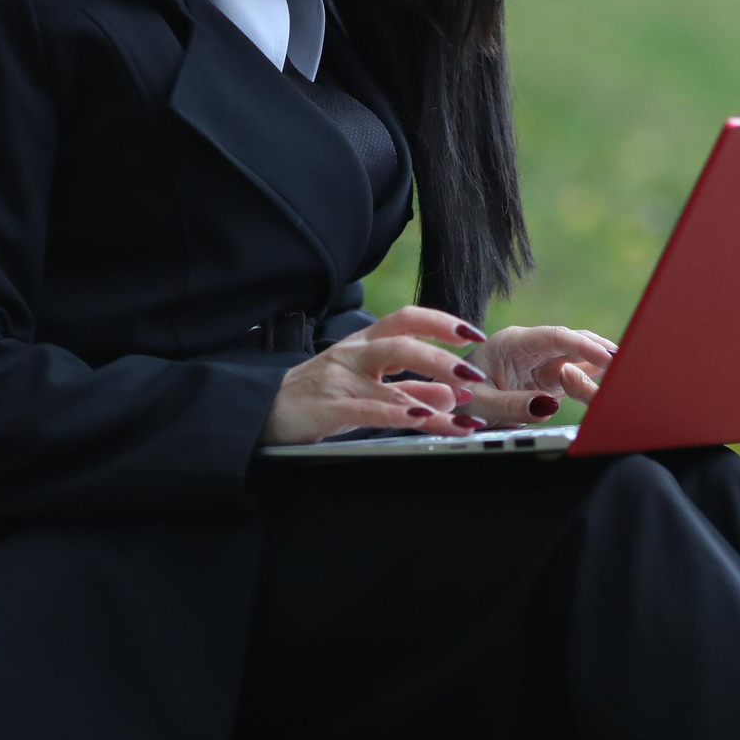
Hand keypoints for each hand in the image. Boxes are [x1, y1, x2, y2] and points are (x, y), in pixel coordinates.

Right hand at [263, 306, 490, 444]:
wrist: (264, 412)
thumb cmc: (319, 396)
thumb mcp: (366, 384)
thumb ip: (408, 387)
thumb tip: (453, 393)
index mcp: (364, 343)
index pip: (407, 319)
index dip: (442, 323)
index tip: (474, 333)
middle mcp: (354, 354)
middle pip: (402, 342)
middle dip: (442, 357)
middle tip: (474, 374)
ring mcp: (340, 380)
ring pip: (390, 381)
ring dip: (431, 395)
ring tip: (462, 411)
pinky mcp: (329, 408)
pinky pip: (369, 409)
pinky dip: (398, 414)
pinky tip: (421, 420)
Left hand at [463, 325, 617, 425]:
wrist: (447, 402)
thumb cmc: (457, 398)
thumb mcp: (479, 404)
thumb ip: (513, 405)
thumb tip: (548, 406)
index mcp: (513, 342)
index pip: (554, 337)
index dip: (582, 344)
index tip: (606, 356)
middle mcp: (531, 348)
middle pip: (572, 344)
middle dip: (600, 351)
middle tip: (628, 363)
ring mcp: (541, 363)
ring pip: (578, 360)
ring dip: (601, 366)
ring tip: (629, 374)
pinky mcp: (547, 380)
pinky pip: (575, 377)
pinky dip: (594, 380)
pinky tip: (614, 384)